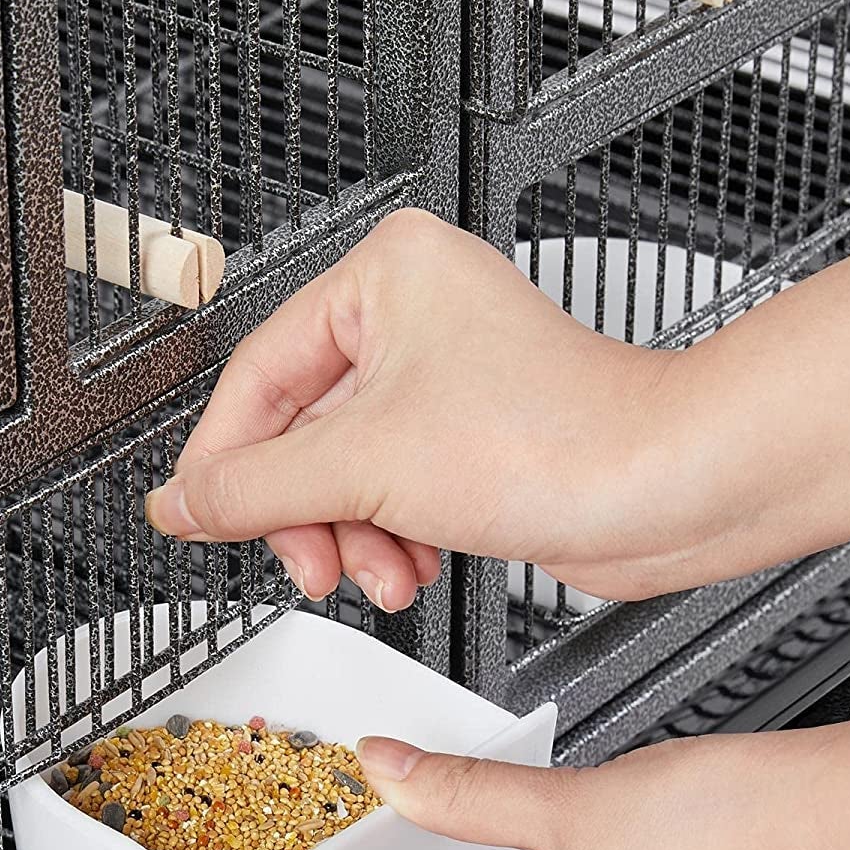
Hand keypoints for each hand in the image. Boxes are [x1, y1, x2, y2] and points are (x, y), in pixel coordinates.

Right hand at [146, 208, 701, 608]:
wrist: (670, 490)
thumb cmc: (559, 438)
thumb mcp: (363, 465)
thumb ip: (251, 487)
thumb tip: (179, 502)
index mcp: (382, 277)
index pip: (257, 377)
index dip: (222, 461)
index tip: (196, 516)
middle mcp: (410, 317)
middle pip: (299, 434)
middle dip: (306, 514)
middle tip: (307, 561)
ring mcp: (441, 380)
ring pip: (342, 473)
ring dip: (350, 537)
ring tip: (378, 573)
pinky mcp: (467, 438)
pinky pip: (388, 492)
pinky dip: (389, 538)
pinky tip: (412, 566)